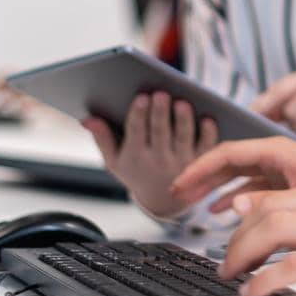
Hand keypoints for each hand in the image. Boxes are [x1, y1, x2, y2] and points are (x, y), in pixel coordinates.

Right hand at [83, 91, 217, 217]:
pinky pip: (206, 146)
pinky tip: (207, 117)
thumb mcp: (114, 160)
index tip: (140, 97)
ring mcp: (182, 161)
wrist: (164, 201)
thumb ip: (102, 138)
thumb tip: (87, 119)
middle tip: (161, 93)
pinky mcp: (202, 160)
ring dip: (183, 120)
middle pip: (160, 132)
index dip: (138, 114)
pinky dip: (208, 133)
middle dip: (160, 113)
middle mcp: (159, 159)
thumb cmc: (137, 173)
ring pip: (183, 137)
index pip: (136, 132)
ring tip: (182, 102)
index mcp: (136, 155)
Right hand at [171, 136, 295, 212]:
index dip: (200, 168)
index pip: (228, 152)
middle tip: (176, 195)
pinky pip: (255, 192)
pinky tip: (223, 215)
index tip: (178, 184)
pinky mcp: (293, 189)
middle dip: (202, 178)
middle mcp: (281, 157)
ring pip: (241, 179)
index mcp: (282, 149)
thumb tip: (231, 208)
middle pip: (230, 163)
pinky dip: (236, 202)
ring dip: (216, 191)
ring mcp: (286, 173)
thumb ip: (269, 201)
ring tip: (193, 206)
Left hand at [218, 176, 295, 295]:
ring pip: (271, 230)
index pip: (276, 188)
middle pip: (264, 208)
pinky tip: (254, 293)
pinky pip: (292, 267)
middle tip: (222, 261)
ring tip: (230, 277)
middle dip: (232, 237)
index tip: (227, 228)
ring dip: (239, 256)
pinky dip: (264, 281)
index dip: (242, 209)